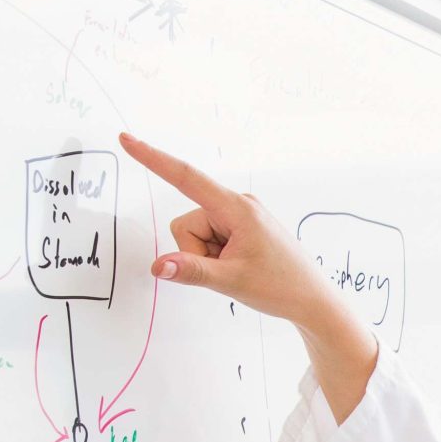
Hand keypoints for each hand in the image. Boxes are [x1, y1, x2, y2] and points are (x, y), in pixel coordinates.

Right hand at [117, 131, 376, 417]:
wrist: (313, 301)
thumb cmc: (281, 287)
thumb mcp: (231, 281)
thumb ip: (191, 271)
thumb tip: (157, 266)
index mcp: (237, 207)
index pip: (185, 178)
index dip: (153, 158)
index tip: (127, 139)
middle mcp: (237, 205)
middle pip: (186, 224)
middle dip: (196, 252)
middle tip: (228, 270)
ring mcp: (239, 217)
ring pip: (194, 235)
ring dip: (206, 258)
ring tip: (238, 270)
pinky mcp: (240, 229)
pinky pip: (209, 240)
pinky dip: (215, 258)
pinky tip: (241, 267)